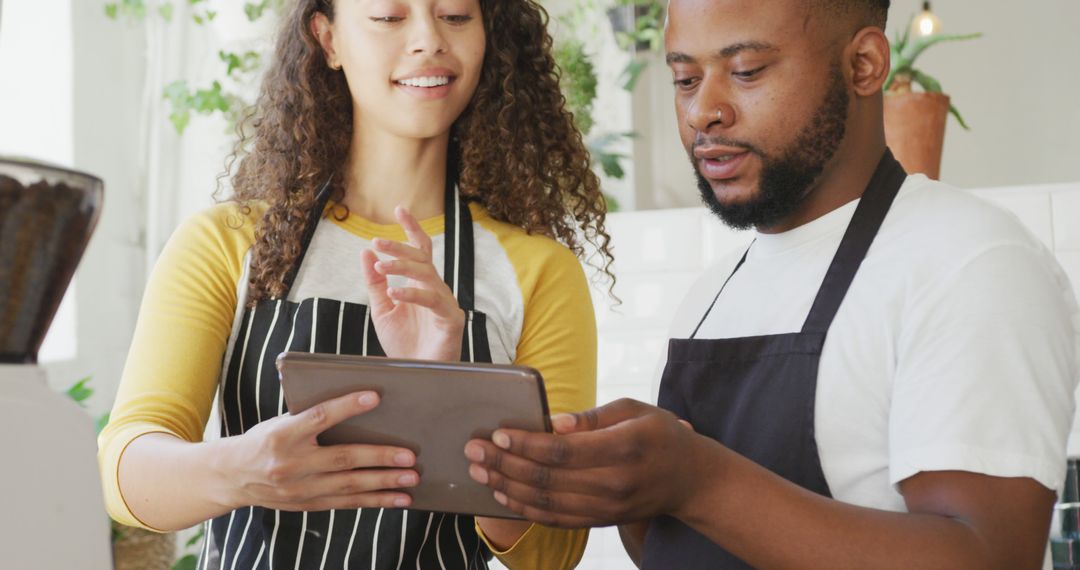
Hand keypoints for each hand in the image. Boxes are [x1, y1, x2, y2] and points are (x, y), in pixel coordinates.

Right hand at [224, 391, 418, 511]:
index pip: (319, 417)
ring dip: (384, 484)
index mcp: (282, 435)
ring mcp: (300, 488)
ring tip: (411, 479)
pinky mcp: (307, 504)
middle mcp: (291, 464)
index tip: (375, 396)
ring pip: (349, 486)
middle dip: (380, 458)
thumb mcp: (280, 422)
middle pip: (343, 459)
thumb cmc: (264, 440)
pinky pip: (346, 503)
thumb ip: (311, 416)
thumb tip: (358, 404)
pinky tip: (396, 498)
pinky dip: (374, 501)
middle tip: (409, 456)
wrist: (231, 476)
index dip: (347, 406)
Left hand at [360, 206, 463, 360]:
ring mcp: (446, 304)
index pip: (420, 250)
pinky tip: (395, 292)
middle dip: (399, 248)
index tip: (399, 209)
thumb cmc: (403, 345)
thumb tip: (365, 252)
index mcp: (421, 285)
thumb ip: (375, 283)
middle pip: (422, 259)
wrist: (414, 376)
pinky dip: (413, 294)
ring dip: (402, 268)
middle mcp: (436, 289)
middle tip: (377, 242)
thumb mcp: (382, 310)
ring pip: (427, 275)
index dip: (411, 229)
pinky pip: (433, 300)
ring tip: (381, 267)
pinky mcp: (451, 320)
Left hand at [463, 398, 705, 527]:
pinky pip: (557, 519)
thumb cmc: (660, 435)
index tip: (499, 432)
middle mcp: (615, 483)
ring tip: (478, 470)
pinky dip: (526, 509)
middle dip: (504, 464)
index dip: (527, 444)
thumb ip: (592, 416)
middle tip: (473, 449)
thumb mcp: (635, 410)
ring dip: (507, 487)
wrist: (691, 480)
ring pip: (547, 503)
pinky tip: (503, 494)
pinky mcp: (602, 520)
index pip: (564, 450)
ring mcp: (608, 507)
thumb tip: (554, 422)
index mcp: (624, 448)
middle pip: (548, 478)